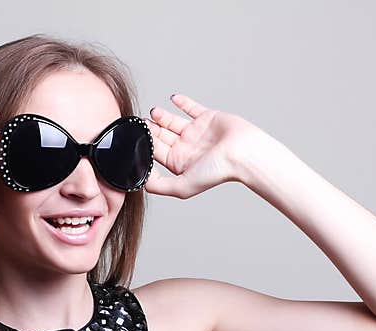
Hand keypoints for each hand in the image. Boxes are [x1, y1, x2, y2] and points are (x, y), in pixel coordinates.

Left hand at [144, 93, 262, 198]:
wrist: (242, 153)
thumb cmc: (216, 172)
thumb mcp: (182, 186)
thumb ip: (159, 186)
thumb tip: (140, 182)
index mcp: (180, 163)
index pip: (156, 152)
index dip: (144, 144)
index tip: (134, 136)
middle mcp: (187, 148)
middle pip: (162, 136)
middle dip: (150, 129)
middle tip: (140, 122)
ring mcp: (197, 132)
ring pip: (173, 122)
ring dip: (162, 116)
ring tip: (153, 113)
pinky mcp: (207, 117)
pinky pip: (192, 108)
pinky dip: (182, 102)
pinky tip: (172, 99)